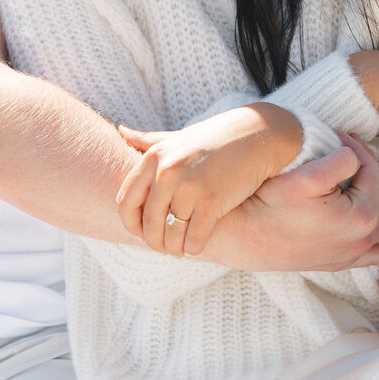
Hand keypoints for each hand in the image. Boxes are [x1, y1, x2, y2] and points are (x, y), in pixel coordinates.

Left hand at [116, 104, 303, 255]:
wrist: (258, 134)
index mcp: (154, 157)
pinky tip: (194, 247)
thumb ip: (148, 140)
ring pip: (171, 234)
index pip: (126, 200)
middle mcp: (168, 171)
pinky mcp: (212, 201)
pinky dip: (193, 247)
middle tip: (161, 247)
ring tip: (177, 250)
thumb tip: (120, 129)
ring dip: (173, 248)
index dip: (130, 223)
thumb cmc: (215, 138)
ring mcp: (190, 186)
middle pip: (149, 222)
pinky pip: (194, 237)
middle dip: (153, 241)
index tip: (139, 232)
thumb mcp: (178, 137)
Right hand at [226, 134, 378, 272]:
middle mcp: (363, 239)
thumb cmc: (268, 204)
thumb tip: (354, 156)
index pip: (372, 171)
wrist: (242, 236)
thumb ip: (339, 161)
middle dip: (372, 165)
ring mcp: (354, 253)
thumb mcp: (304, 176)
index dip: (358, 148)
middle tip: (352, 147)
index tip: (340, 135)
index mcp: (360, 217)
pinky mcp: (342, 261)